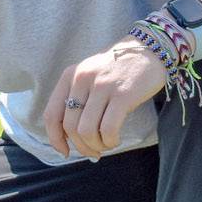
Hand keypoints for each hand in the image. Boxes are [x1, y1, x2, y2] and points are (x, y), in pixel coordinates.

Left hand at [44, 38, 167, 160]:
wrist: (150, 49)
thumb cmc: (118, 69)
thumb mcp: (90, 76)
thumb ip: (78, 98)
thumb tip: (71, 137)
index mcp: (70, 75)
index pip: (52, 115)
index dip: (55, 139)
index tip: (66, 152)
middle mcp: (82, 79)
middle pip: (71, 127)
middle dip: (82, 147)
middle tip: (94, 152)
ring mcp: (103, 86)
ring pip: (87, 131)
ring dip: (96, 146)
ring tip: (106, 144)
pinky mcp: (123, 95)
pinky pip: (108, 128)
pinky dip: (110, 141)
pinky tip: (115, 139)